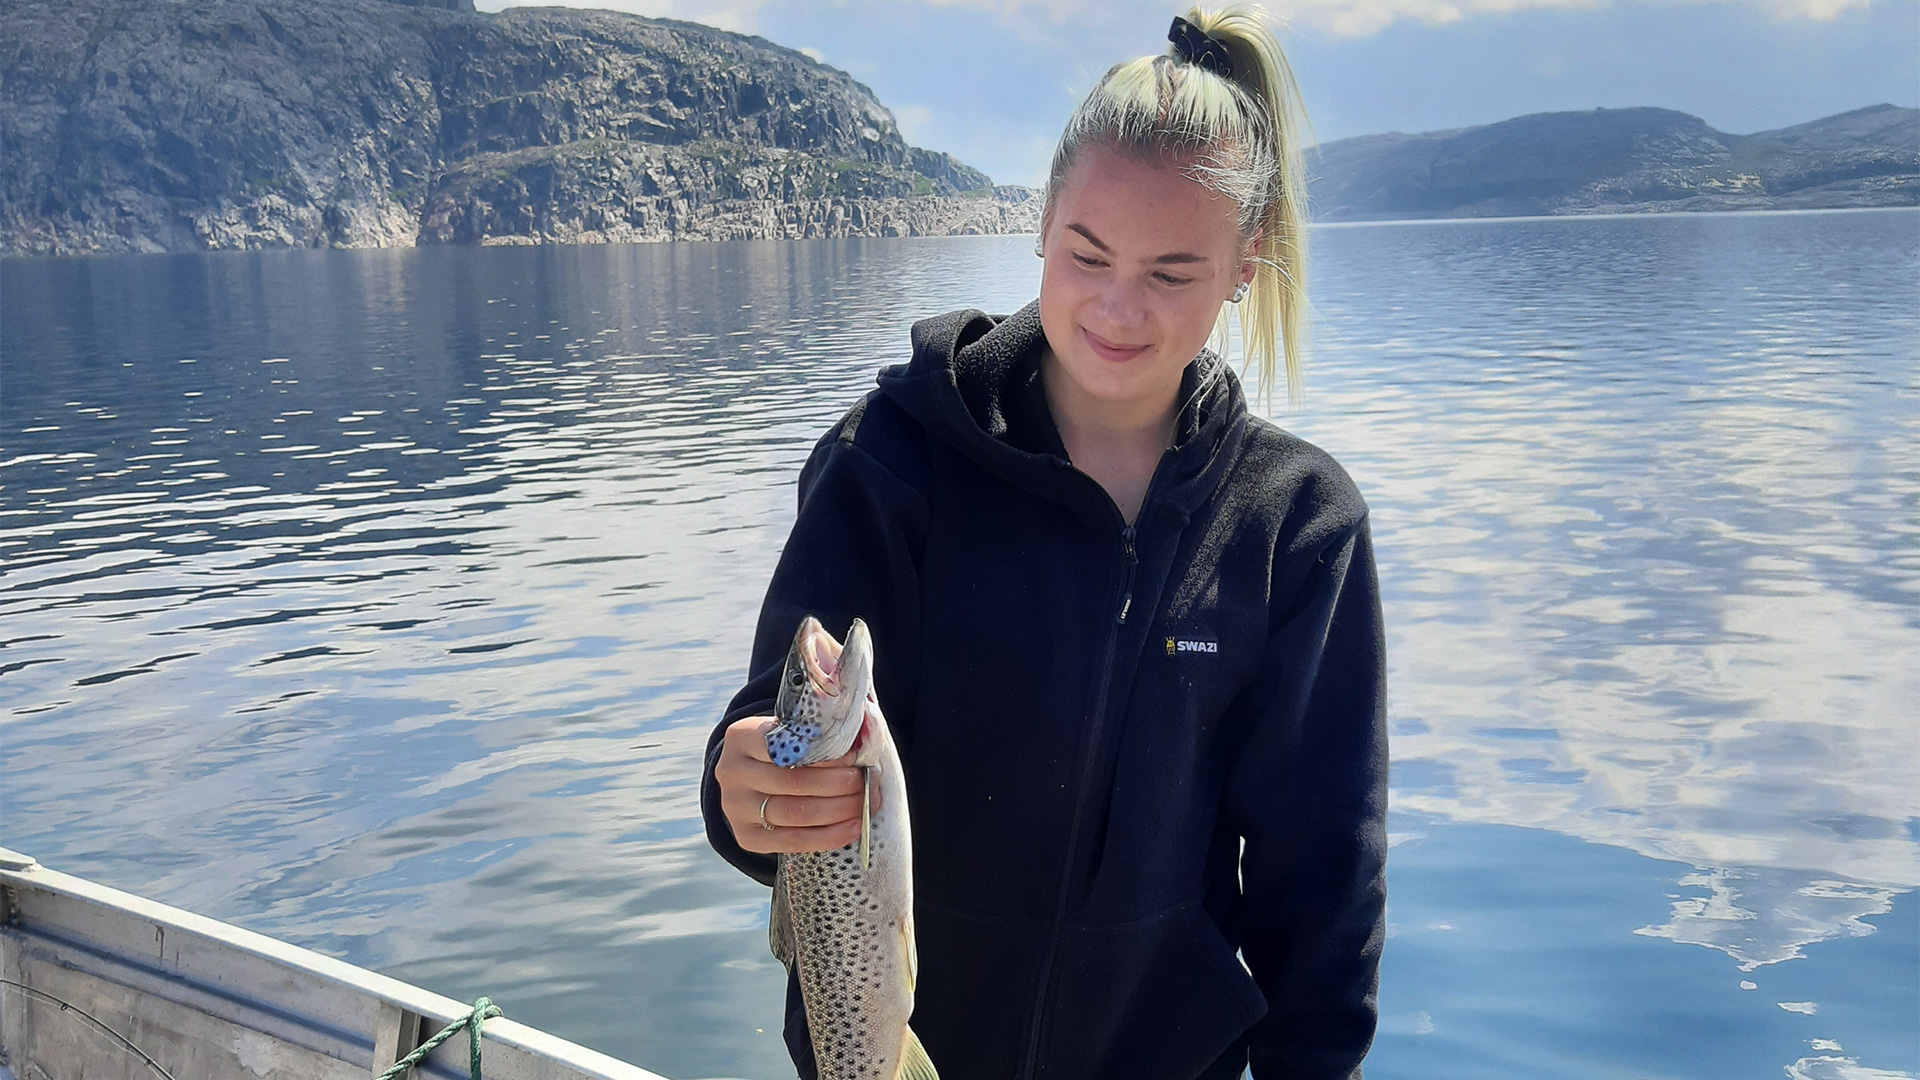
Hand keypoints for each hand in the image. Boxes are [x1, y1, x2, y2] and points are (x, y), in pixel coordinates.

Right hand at [715, 714, 879, 853]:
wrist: (750, 778)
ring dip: (838, 810)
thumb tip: (863, 741)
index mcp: (741, 737)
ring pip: (796, 813)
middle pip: (795, 782)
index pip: (788, 746)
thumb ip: (818, 732)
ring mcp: (735, 808)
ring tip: (865, 804)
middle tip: (866, 783)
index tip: (855, 757)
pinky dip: (828, 836)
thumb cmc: (782, 750)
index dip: (826, 755)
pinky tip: (853, 828)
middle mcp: (731, 772)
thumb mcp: (790, 730)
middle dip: (839, 785)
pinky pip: (792, 841)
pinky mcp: (747, 836)